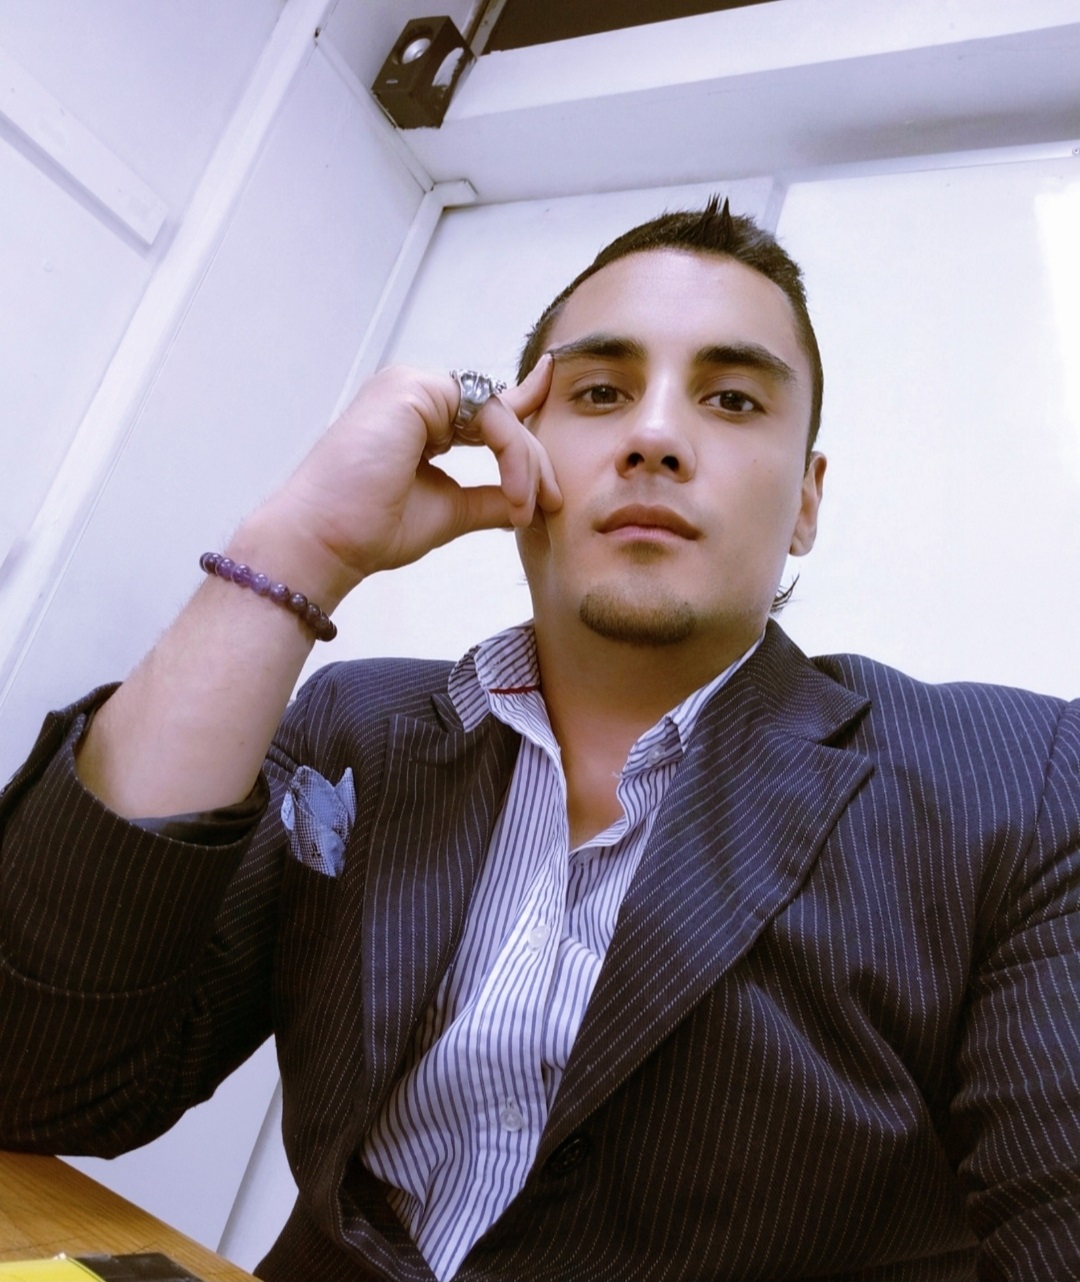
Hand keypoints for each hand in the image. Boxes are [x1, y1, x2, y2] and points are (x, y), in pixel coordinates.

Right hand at [241, 356, 561, 607]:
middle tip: (550, 504)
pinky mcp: (414, 390)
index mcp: (417, 415)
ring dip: (525, 463)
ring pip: (499, 413)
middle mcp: (415, 392)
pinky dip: (512, 456)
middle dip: (533, 460)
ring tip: (525, 508)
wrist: (324, 543)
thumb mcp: (447, 510)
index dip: (525, 398)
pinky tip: (513, 495)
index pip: (483, 404)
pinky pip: (490, 415)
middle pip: (499, 412)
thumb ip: (487, 497)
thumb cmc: (368, 529)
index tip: (552, 383)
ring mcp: (412, 386)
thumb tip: (526, 502)